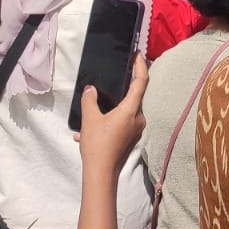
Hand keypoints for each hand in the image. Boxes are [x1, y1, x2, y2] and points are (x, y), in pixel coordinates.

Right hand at [76, 55, 148, 175]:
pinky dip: (108, 121)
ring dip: (112, 106)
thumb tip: (90, 89)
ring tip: (95, 104)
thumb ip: (90, 100)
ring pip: (126, 110)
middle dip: (126, 84)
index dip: (140, 65)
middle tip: (118, 73)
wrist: (101, 174)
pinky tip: (87, 130)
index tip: (137, 54)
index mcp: (131, 109)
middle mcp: (138, 118)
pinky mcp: (130, 138)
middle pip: (135, 96)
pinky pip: (120, 123)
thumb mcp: (89, 119)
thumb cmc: (97, 144)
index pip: (141, 81)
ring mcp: (135, 129)